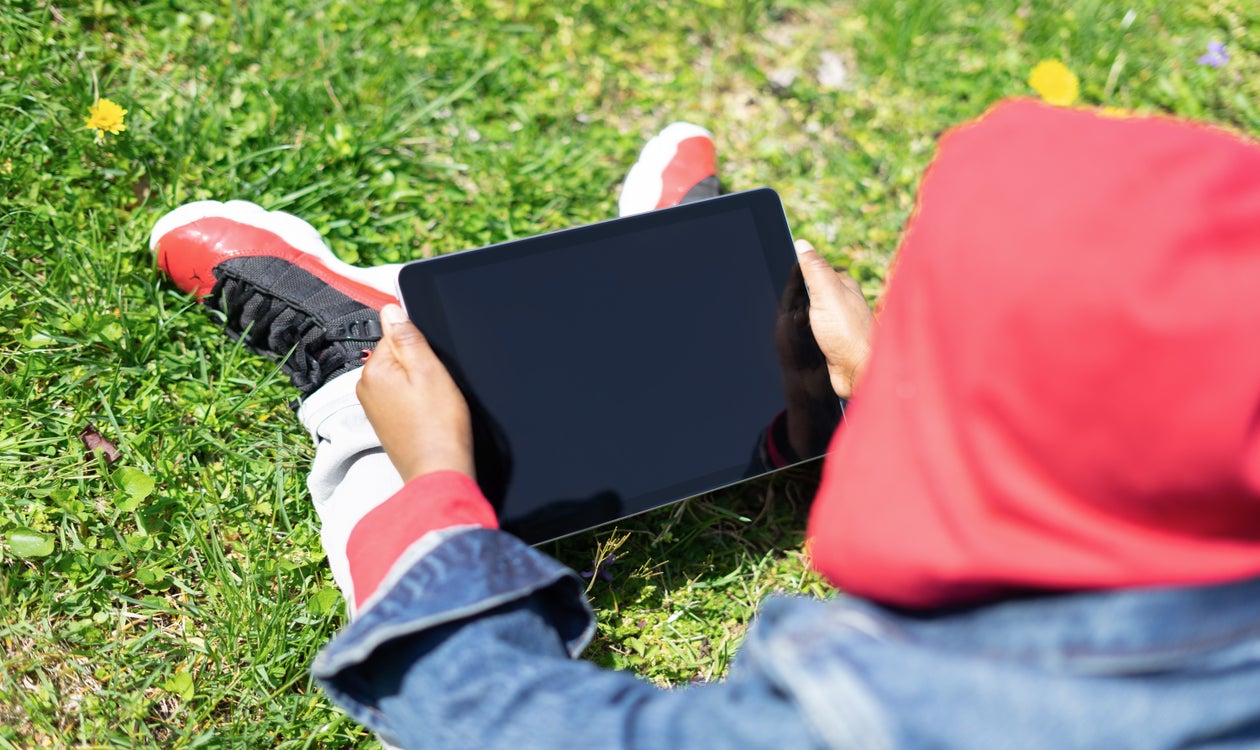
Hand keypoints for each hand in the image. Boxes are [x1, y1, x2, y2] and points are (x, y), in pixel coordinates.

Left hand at [357, 304, 474, 482]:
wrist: (439, 470)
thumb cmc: (438, 426)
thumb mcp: (429, 370)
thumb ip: (407, 337)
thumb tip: (391, 310)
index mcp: (372, 371)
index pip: (397, 337)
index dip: (423, 349)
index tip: (434, 368)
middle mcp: (366, 388)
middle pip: (399, 358)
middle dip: (421, 367)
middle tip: (437, 389)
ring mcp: (374, 408)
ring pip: (403, 378)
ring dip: (421, 386)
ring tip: (434, 405)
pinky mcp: (386, 423)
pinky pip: (403, 398)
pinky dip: (418, 403)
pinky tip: (430, 416)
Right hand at [794, 240, 873, 398]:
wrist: (860, 372)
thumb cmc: (848, 333)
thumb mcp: (828, 293)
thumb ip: (815, 269)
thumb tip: (802, 243)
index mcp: (844, 286)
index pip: (816, 271)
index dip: (798, 275)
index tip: (786, 283)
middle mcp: (843, 303)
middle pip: (811, 293)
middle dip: (797, 300)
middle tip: (792, 309)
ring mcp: (838, 324)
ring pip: (810, 315)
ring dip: (799, 321)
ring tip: (797, 327)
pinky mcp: (833, 343)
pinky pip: (812, 334)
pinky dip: (804, 336)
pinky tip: (802, 340)